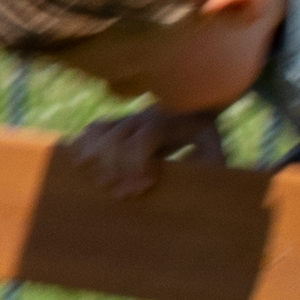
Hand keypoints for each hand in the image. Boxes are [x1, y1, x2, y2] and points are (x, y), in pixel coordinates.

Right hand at [65, 107, 223, 198]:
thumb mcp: (216, 147)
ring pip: (101, 130)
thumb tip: (192, 174)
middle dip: (115, 168)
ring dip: (95, 158)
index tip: (146, 185)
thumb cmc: (205, 133)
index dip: (138, 163)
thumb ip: (210, 163)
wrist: (197, 105)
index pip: (143, 138)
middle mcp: (144, 116)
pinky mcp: (117, 122)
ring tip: (100, 183)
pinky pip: (94, 128)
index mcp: (169, 122)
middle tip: (122, 194)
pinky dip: (84, 144)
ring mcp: (127, 117)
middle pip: (116, 137)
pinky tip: (83, 164)